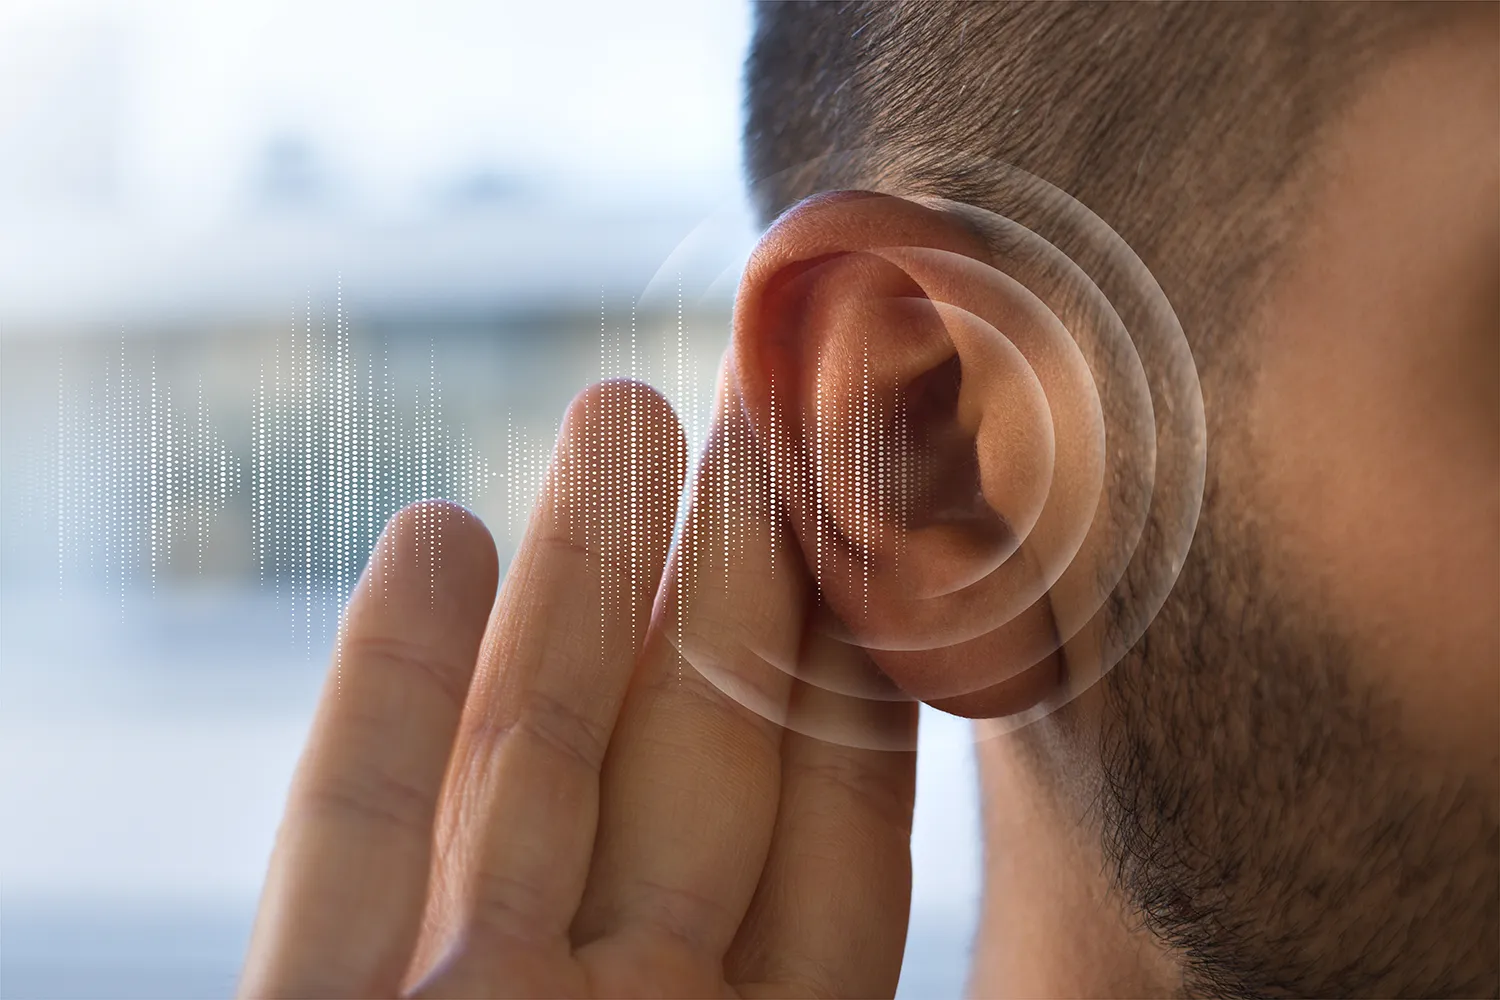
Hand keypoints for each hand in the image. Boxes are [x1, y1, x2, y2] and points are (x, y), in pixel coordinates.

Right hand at [238, 380, 918, 997]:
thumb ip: (825, 905)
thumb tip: (911, 704)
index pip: (837, 827)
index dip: (852, 654)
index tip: (880, 506)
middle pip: (687, 756)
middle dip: (731, 567)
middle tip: (765, 409)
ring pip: (527, 758)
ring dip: (576, 570)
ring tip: (621, 408)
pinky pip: (348, 838)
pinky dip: (383, 683)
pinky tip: (432, 531)